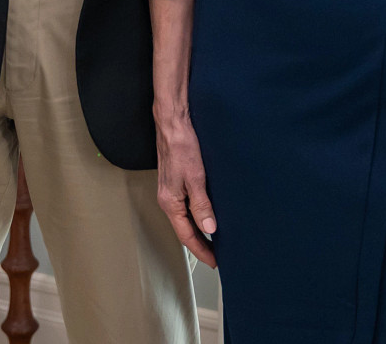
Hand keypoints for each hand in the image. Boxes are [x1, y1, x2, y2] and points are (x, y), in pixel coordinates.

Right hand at [155, 107, 217, 266]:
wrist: (173, 123)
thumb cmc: (181, 146)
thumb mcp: (195, 178)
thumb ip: (201, 205)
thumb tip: (209, 229)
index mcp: (170, 202)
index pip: (187, 236)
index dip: (202, 250)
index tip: (215, 262)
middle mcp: (168, 200)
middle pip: (185, 230)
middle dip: (200, 245)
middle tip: (217, 257)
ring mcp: (171, 191)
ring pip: (185, 219)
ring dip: (199, 232)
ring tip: (214, 242)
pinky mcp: (175, 182)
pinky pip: (186, 207)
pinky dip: (196, 217)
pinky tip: (206, 216)